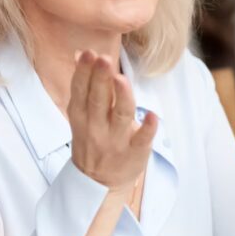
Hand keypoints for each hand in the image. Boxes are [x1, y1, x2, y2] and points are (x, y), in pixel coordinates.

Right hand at [67, 50, 156, 191]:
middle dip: (100, 79)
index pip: (81, 90)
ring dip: (121, 97)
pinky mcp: (135, 153)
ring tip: (121, 79)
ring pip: (120, 116)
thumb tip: (81, 53)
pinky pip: (142, 140)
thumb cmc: (93, 139)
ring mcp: (116, 141)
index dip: (84, 72)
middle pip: (98, 100)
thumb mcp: (81, 114)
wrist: (98, 182)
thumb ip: (84, 85)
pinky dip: (147, 128)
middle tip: (104, 59)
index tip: (89, 54)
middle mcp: (96, 127)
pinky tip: (153, 116)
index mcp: (81, 116)